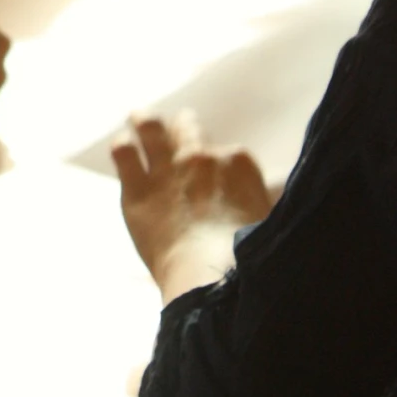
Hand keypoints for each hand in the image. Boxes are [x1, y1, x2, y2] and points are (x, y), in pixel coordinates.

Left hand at [114, 114, 272, 300]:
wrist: (213, 279)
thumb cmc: (249, 257)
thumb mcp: (270, 218)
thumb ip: (264, 199)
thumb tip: (273, 190)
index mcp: (239, 163)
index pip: (228, 152)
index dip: (221, 162)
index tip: (218, 171)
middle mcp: (201, 157)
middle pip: (189, 129)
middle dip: (185, 126)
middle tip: (181, 127)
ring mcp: (167, 170)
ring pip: (150, 127)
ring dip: (144, 120)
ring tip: (138, 117)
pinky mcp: (137, 189)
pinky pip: (123, 153)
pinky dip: (123, 146)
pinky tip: (123, 147)